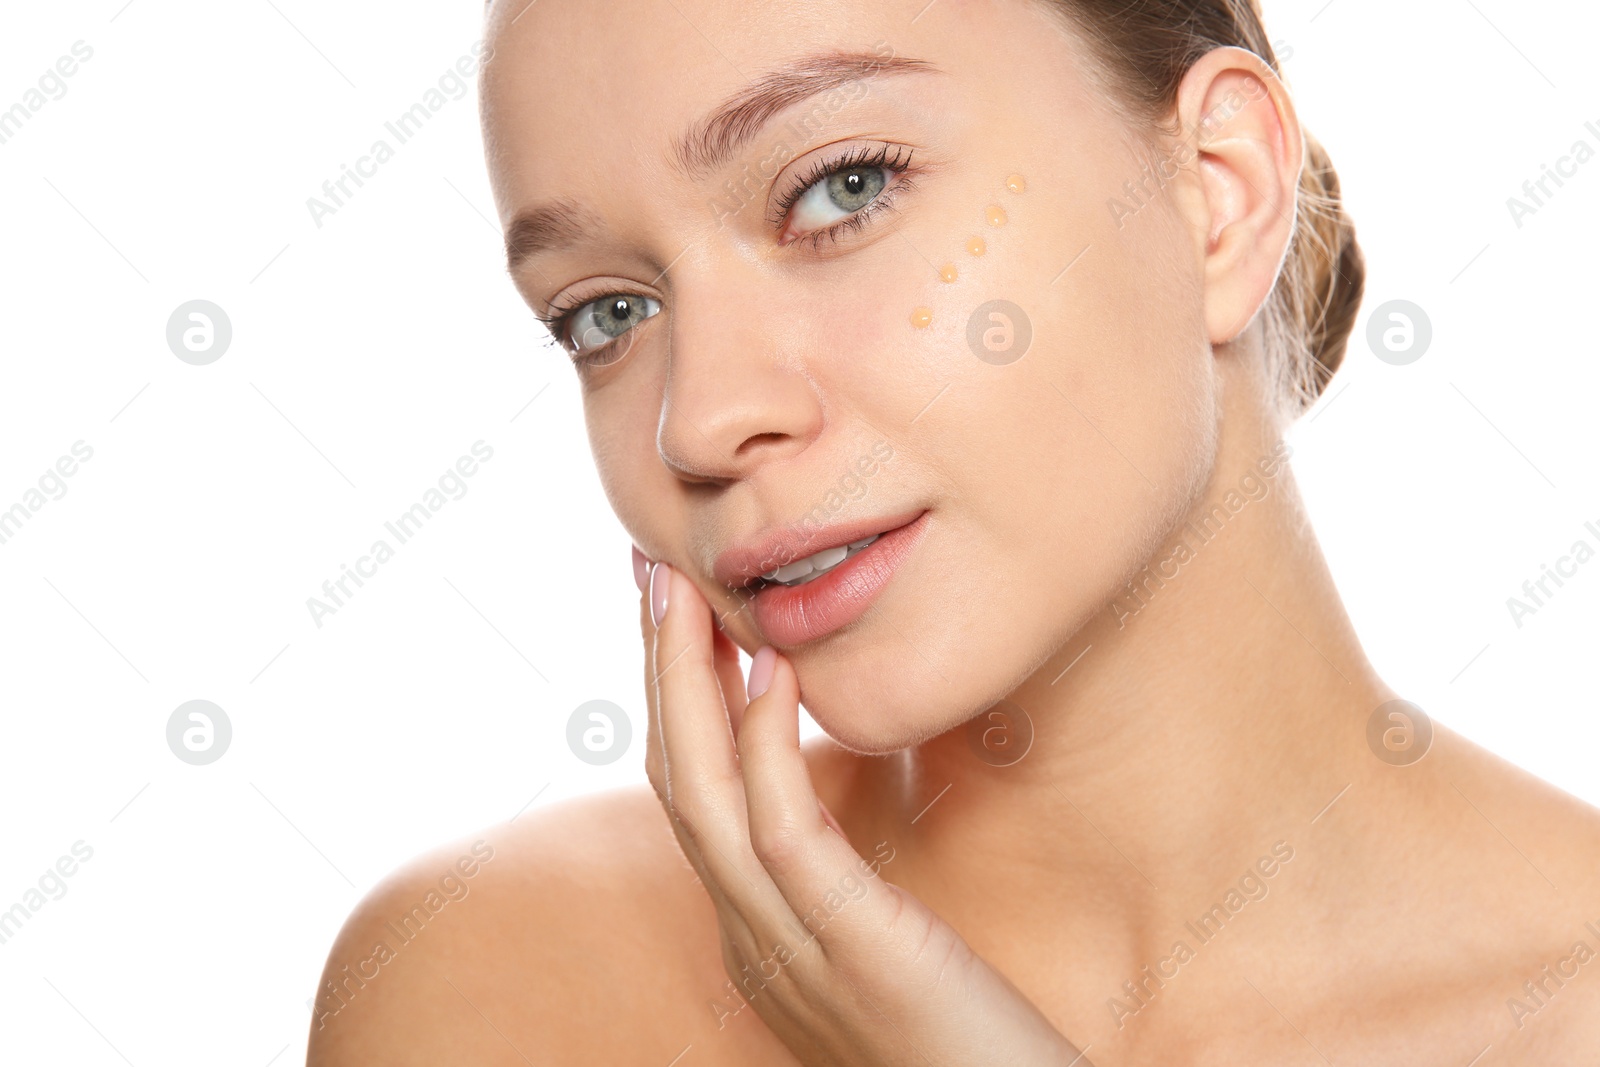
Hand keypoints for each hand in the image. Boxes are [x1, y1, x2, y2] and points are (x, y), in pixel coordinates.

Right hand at [635, 551, 1088, 1065]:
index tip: (675, 613)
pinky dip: (762, 742)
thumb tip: (847, 782)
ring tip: (683, 589)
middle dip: (656, 669)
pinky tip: (768, 667)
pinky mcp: (850, 949)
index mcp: (759, 933)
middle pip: (675, 782)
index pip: (692, 797)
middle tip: (652, 570)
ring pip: (702, 796)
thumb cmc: (977, 1042)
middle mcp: (751, 941)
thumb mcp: (891, 944)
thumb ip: (850, 878)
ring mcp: (789, 951)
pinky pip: (783, 830)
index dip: (673, 700)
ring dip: (683, 683)